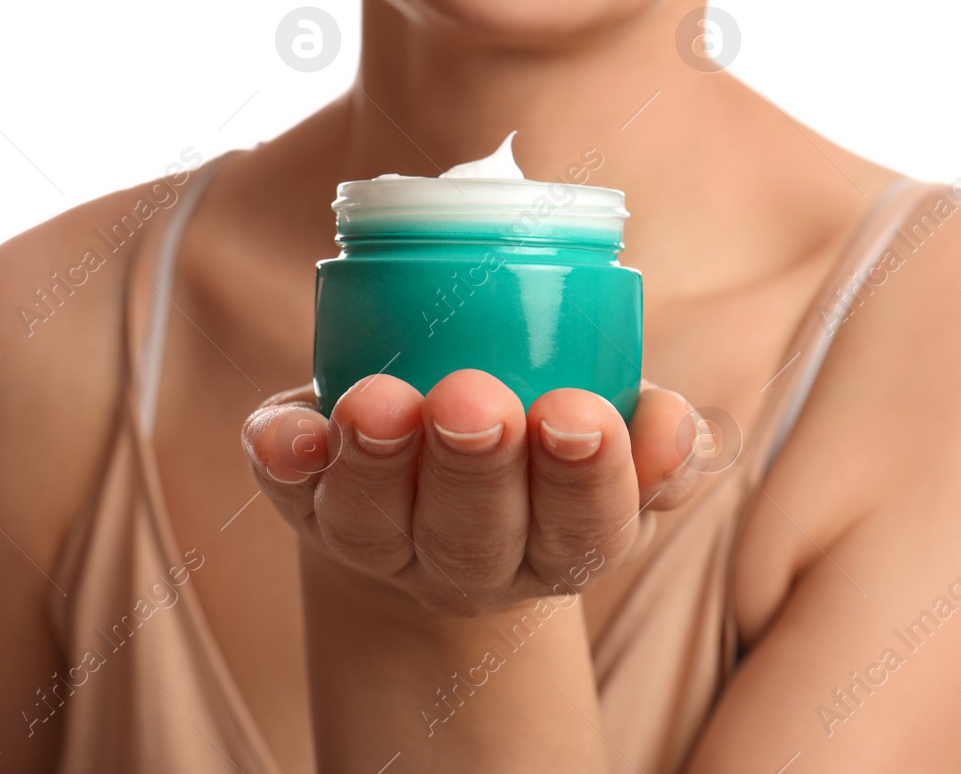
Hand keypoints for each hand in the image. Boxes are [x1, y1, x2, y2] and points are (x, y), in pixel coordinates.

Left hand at [241, 370, 707, 615]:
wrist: (438, 468)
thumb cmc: (545, 429)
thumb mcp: (617, 432)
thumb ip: (654, 429)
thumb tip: (678, 424)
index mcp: (557, 544)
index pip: (582, 532)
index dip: (585, 482)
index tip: (579, 416)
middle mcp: (465, 562)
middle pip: (473, 540)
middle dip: (477, 470)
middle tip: (479, 400)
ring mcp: (378, 538)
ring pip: (372, 525)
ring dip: (376, 463)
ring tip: (382, 400)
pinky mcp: (304, 500)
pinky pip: (286, 490)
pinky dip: (282, 458)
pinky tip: (286, 431)